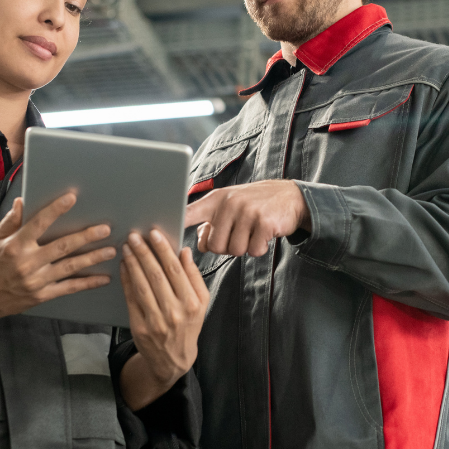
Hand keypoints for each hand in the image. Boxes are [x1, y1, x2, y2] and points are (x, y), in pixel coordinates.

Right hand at [0, 194, 113, 339]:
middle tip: (104, 228)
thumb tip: (22, 201)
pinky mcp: (42, 295)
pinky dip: (87, 283)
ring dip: (92, 258)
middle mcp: (28, 263)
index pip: (39, 223)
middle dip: (85, 237)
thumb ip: (11, 220)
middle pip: (62, 246)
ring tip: (110, 250)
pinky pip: (69, 288)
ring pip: (70, 267)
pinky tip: (103, 278)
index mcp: (16, 246)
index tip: (71, 198)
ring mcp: (37, 281)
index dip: (56, 210)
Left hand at [119, 230, 209, 410]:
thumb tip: (184, 252)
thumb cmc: (188, 325)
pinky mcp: (139, 327)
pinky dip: (126, 279)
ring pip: (141, 285)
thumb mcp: (201, 302)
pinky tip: (124, 265)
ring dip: (132, 263)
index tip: (154, 234)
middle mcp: (175, 312)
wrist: (173, 359)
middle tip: (134, 236)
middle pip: (156, 275)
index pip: (175, 270)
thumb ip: (194, 276)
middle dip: (144, 252)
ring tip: (127, 246)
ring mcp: (156, 321)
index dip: (163, 250)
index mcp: (192, 303)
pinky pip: (131, 298)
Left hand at [184, 179, 309, 256]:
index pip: (190, 212)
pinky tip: (264, 234)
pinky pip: (254, 250)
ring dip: (244, 247)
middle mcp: (229, 203)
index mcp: (216, 200)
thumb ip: (211, 223)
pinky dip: (259, 248)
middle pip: (215, 245)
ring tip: (252, 232)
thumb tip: (200, 244)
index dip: (175, 223)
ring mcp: (247, 212)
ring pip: (235, 250)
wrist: (290, 197)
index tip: (158, 231)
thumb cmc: (254, 205)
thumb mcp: (230, 207)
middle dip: (227, 247)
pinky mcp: (265, 222)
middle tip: (239, 234)